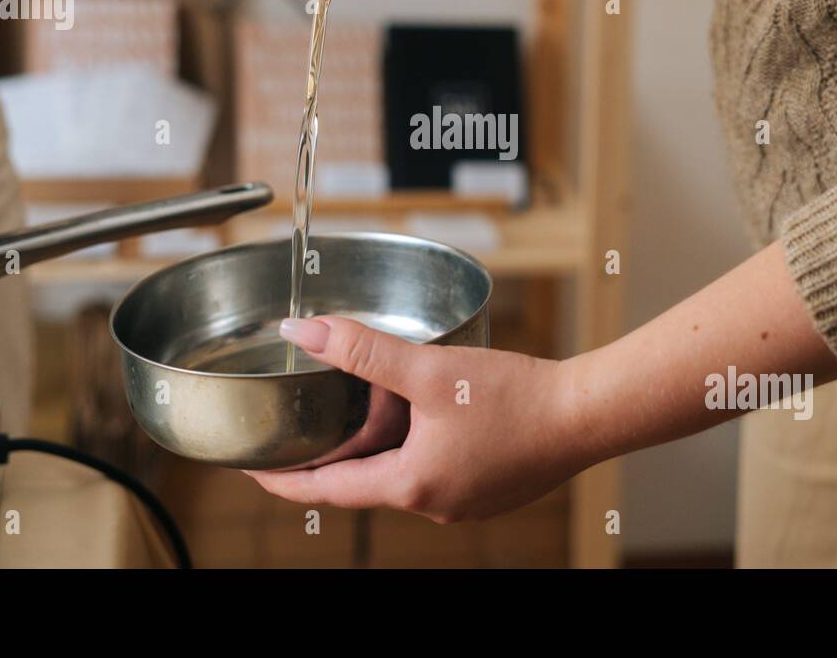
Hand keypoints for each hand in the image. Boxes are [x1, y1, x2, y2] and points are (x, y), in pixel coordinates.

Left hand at [247, 316, 589, 523]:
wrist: (587, 415)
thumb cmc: (515, 397)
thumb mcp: (429, 369)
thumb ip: (363, 351)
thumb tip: (305, 331)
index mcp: (410, 485)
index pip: (324, 492)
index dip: (281, 479)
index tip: (250, 468)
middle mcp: (433, 505)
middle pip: (362, 483)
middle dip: (332, 457)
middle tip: (303, 429)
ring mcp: (464, 502)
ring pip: (401, 474)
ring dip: (378, 448)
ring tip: (363, 413)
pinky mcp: (488, 488)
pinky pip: (435, 470)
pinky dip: (416, 447)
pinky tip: (425, 416)